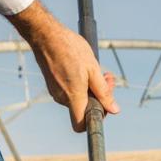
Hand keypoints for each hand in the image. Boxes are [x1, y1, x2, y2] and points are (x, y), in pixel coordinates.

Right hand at [9, 0, 119, 131]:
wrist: (46, 35)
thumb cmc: (70, 49)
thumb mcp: (93, 69)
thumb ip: (104, 92)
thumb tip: (114, 110)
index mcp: (73, 97)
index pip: (81, 125)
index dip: (95, 119)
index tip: (104, 104)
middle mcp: (62, 98)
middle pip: (83, 109)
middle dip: (99, 96)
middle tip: (107, 77)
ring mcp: (55, 92)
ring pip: (78, 98)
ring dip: (91, 87)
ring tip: (96, 69)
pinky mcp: (52, 84)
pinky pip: (69, 90)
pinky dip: (80, 83)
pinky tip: (83, 67)